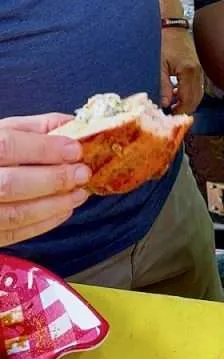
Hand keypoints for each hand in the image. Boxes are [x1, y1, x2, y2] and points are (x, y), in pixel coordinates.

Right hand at [0, 114, 91, 246]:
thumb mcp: (6, 130)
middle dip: (54, 180)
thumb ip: (38, 127)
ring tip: (79, 193)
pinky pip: (15, 234)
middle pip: (12, 184)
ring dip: (54, 205)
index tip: (75, 150)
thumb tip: (75, 125)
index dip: (44, 149)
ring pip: (16, 214)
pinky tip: (64, 210)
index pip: (8, 146)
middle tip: (82, 174)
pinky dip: (44, 223)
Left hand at [161, 27, 203, 113]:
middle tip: (170, 115)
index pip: (188, 100)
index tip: (168, 117)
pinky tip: (176, 95)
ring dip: (187, 103)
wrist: (172, 27)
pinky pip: (197, 87)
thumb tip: (165, 104)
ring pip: (198, 95)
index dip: (179, 111)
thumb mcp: (159, 65)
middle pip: (196, 100)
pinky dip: (189, 95)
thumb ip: (163, 86)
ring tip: (172, 106)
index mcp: (188, 72)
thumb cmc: (164, 43)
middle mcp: (198, 73)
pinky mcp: (197, 69)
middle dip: (184, 110)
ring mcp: (199, 71)